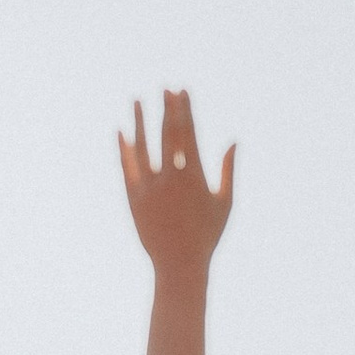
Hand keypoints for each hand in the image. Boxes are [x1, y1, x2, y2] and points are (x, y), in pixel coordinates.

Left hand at [120, 90, 234, 274]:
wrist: (179, 265)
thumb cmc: (207, 236)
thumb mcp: (225, 203)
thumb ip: (228, 170)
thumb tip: (233, 142)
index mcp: (195, 177)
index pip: (188, 133)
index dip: (184, 110)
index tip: (181, 92)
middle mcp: (171, 178)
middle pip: (167, 134)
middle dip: (166, 109)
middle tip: (165, 89)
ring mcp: (150, 187)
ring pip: (142, 145)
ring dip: (139, 121)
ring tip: (137, 100)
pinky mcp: (133, 198)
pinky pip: (127, 166)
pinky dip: (124, 147)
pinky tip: (122, 131)